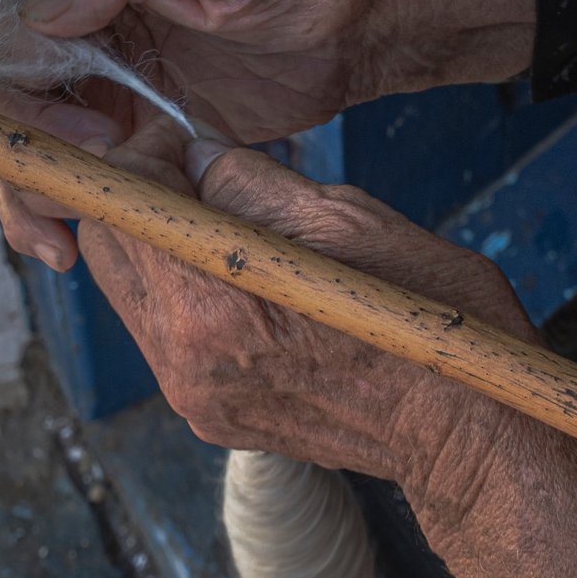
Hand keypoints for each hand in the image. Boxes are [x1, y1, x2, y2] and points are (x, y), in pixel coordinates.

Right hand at [0, 0, 535, 269]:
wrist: (357, 28)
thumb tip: (40, 11)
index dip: (10, 76)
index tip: (75, 124)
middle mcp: (64, 2)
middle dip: (17, 143)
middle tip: (82, 185)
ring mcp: (82, 63)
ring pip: (10, 130)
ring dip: (23, 187)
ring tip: (63, 240)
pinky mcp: (107, 114)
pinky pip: (54, 161)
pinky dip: (51, 205)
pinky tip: (68, 243)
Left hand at [80, 116, 537, 480]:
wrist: (468, 436)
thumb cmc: (429, 321)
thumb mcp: (349, 221)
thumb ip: (250, 181)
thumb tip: (193, 155)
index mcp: (214, 302)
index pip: (123, 203)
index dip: (145, 154)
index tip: (182, 140)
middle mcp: (184, 356)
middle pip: (107, 248)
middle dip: (141, 197)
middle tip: (197, 172)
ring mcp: (190, 392)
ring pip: (129, 290)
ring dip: (161, 246)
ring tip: (232, 224)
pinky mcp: (205, 413)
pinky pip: (163, 334)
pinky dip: (183, 294)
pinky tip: (245, 281)